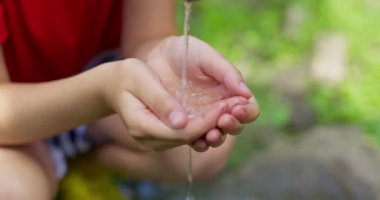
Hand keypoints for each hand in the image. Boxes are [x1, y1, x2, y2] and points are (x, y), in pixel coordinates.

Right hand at [102, 59, 227, 150]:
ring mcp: (156, 141)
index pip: (181, 132)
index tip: (223, 106)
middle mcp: (149, 140)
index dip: (205, 121)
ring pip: (190, 139)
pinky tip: (215, 113)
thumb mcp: (142, 80)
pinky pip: (186, 135)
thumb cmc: (129, 76)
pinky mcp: (164, 137)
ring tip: (229, 109)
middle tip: (233, 107)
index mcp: (141, 126)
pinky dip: (202, 125)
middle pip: (188, 139)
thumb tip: (181, 122)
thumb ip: (161, 100)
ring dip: (210, 126)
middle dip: (212, 124)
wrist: (117, 85)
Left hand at [144, 36, 259, 150]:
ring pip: (216, 137)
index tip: (238, 109)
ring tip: (211, 134)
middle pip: (235, 126)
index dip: (247, 112)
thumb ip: (226, 72)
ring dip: (216, 138)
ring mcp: (202, 120)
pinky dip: (198, 143)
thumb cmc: (186, 52)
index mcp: (231, 93)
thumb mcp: (206, 56)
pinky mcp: (185, 126)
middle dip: (232, 126)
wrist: (157, 56)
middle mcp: (219, 109)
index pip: (248, 108)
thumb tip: (246, 94)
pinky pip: (195, 140)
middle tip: (224, 120)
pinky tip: (196, 141)